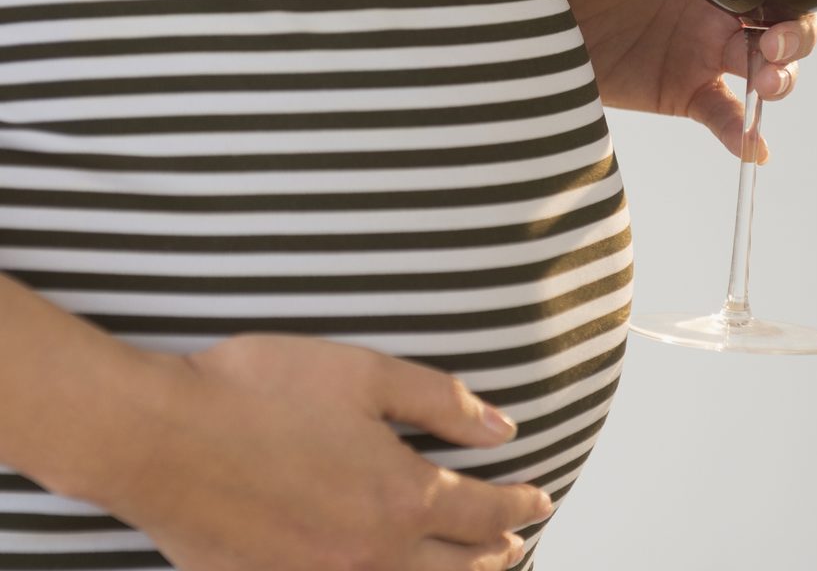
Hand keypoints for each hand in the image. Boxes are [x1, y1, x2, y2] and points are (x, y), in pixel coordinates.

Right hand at [106, 336, 547, 570]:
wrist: (164, 437)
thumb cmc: (264, 392)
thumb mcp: (366, 375)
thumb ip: (442, 402)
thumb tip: (503, 429)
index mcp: (402, 495)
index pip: (485, 512)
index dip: (520, 504)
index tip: (540, 497)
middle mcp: (373, 554)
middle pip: (459, 567)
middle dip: (498, 553)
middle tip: (518, 542)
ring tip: (478, 569)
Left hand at [531, 0, 816, 162]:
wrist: (525, 26)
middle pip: (792, 15)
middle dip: (804, 29)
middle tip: (774, 39)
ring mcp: (706, 47)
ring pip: (770, 64)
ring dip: (783, 73)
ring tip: (768, 80)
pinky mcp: (684, 90)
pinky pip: (726, 115)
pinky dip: (744, 134)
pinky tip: (753, 148)